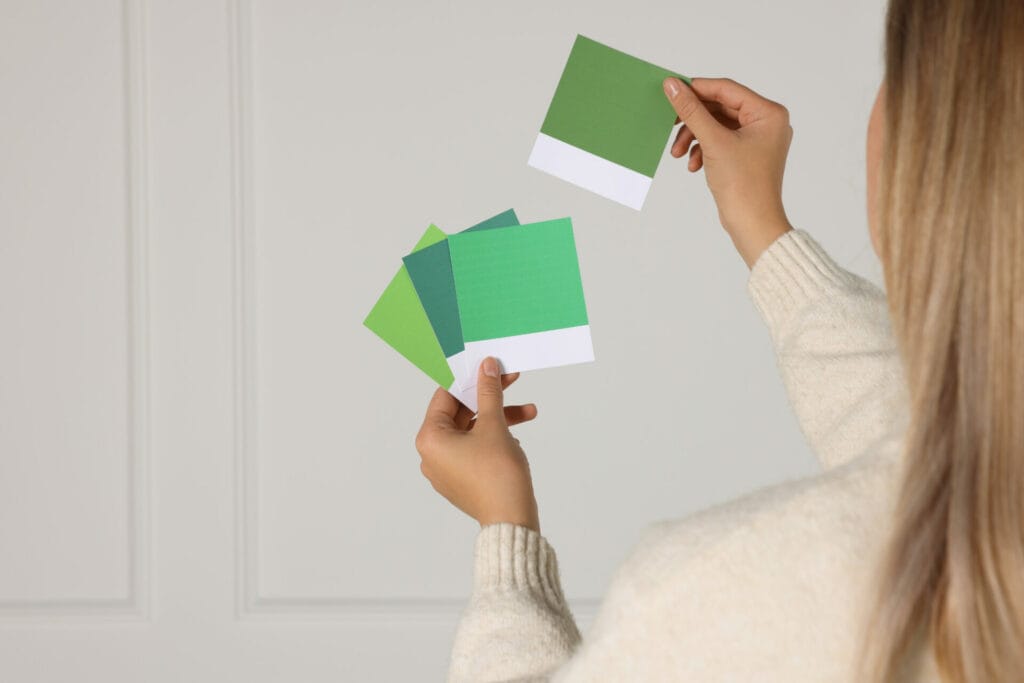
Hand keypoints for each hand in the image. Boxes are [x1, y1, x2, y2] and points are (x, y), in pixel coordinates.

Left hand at [415, 357, 540, 531]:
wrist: (511, 520)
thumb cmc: (497, 475)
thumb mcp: (494, 425)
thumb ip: (488, 393)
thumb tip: (486, 368)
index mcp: (430, 438)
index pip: (446, 396)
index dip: (470, 378)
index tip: (488, 366)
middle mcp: (432, 454)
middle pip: (460, 412)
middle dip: (490, 398)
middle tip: (511, 379)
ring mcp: (446, 468)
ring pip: (472, 430)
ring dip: (499, 417)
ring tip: (529, 411)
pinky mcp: (462, 479)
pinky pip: (475, 448)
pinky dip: (494, 437)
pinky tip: (515, 435)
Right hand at [663, 77, 793, 267]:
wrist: (753, 224)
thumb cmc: (744, 185)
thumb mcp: (713, 142)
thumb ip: (691, 111)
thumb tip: (673, 85)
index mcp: (768, 113)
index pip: (726, 90)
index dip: (696, 89)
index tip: (671, 89)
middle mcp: (766, 122)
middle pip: (720, 108)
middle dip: (693, 121)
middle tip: (669, 123)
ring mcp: (757, 139)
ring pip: (716, 126)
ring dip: (694, 137)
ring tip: (677, 153)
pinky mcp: (746, 155)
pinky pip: (719, 141)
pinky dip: (703, 149)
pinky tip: (693, 164)